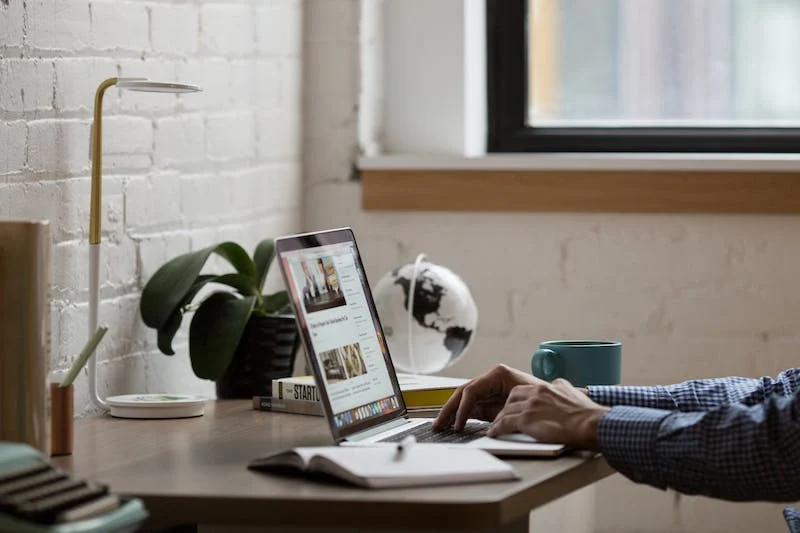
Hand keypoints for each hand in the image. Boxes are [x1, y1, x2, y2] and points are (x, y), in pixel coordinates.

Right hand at [433, 364, 540, 430]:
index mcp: (498, 375)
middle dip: (449, 409)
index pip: (472, 390)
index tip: (457, 424)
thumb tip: (481, 426)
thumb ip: (497, 415)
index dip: (461, 408)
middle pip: (463, 393)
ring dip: (452, 412)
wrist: (561, 409)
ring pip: (465, 399)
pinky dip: (462, 415)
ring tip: (441, 426)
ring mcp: (490, 388)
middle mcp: (492, 378)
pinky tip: (455, 425)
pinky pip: (472, 406)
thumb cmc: (543, 404)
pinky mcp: (491, 399)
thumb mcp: (518, 408)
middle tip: (438, 425)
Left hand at [487, 378, 609, 450]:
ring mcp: (530, 406)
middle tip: (502, 416)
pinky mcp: (526, 420)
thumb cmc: (587, 414)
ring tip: (496, 427)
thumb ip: (562, 389)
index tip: (515, 406)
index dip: (518, 399)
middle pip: (512, 397)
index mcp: (547, 386)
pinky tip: (494, 433)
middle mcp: (536, 392)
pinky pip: (505, 423)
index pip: (526, 390)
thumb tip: (560, 387)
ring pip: (506, 410)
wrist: (590, 424)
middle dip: (506, 406)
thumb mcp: (574, 393)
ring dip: (499, 419)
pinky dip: (497, 429)